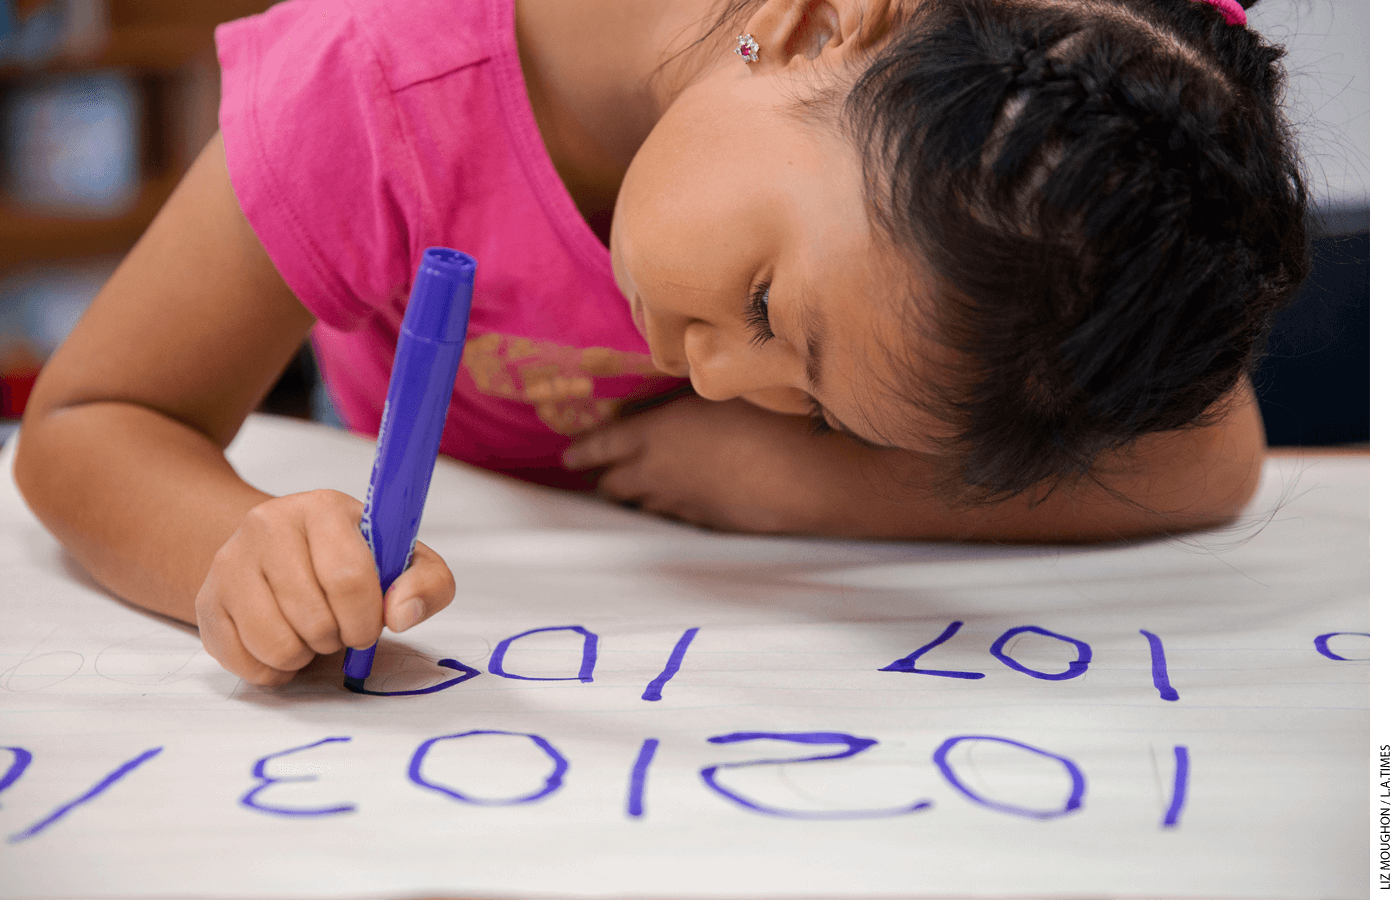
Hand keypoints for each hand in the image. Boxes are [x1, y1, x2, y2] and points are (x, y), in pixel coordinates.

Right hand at [194, 489, 454, 685]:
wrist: (282, 554)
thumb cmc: (354, 561)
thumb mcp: (404, 562)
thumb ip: (427, 583)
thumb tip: (401, 614)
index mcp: (322, 507)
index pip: (348, 577)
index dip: (366, 617)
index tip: (370, 625)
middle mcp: (267, 524)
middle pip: (313, 617)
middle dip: (337, 639)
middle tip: (339, 629)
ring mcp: (229, 562)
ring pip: (275, 643)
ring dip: (305, 655)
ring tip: (311, 634)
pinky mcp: (207, 601)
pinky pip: (244, 662)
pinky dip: (274, 669)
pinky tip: (283, 644)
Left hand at [562, 395, 845, 532]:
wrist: (809, 473)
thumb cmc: (766, 416)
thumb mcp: (713, 387)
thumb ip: (675, 393)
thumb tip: (647, 393)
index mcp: (654, 435)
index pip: (602, 447)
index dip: (582, 451)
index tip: (568, 455)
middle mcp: (660, 474)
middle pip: (615, 484)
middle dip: (604, 476)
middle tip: (598, 471)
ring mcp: (684, 503)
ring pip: (643, 504)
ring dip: (634, 493)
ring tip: (632, 487)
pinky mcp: (710, 523)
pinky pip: (674, 515)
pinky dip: (667, 505)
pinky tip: (678, 498)